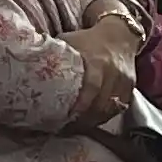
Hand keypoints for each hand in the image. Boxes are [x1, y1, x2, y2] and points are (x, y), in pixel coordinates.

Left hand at [67, 11, 142, 125]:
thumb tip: (30, 68)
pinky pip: (119, 107)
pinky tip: (93, 120)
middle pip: (101, 103)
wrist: (120, 34)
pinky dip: (106, 116)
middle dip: (84, 119)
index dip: (81, 104)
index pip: (92, 87)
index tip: (68, 116)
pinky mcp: (130, 86)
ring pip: (110, 108)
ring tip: (77, 127)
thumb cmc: (88, 39)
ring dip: (94, 120)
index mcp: (98, 61)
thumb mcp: (70, 42)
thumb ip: (56, 56)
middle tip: (66, 127)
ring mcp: (124, 80)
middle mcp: (113, 72)